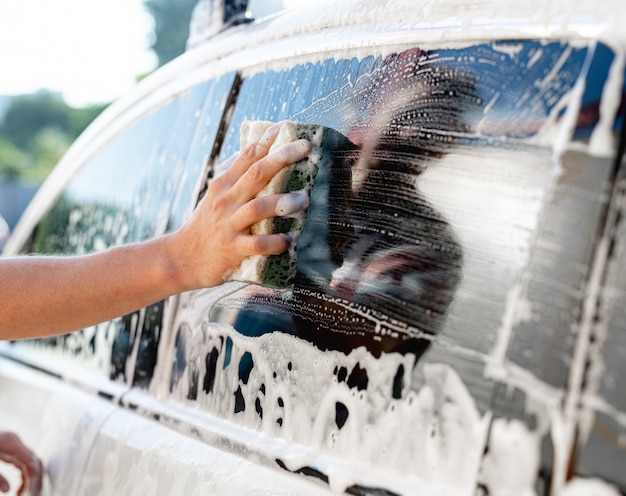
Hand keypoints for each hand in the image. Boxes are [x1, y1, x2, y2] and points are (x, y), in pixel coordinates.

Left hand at [0, 432, 42, 495]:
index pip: (31, 463)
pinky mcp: (8, 446)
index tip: (31, 495)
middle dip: (35, 481)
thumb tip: (7, 490)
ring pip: (30, 462)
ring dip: (30, 480)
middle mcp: (15, 440)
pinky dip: (23, 476)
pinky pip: (22, 462)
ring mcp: (13, 442)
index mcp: (10, 442)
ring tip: (24, 495)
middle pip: (35, 461)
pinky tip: (17, 489)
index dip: (34, 481)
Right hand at [168, 122, 311, 289]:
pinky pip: (258, 244)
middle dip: (282, 157)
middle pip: (257, 173)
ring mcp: (228, 224)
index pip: (246, 157)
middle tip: (306, 148)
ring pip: (259, 207)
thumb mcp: (217, 199)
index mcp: (223, 185)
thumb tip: (264, 163)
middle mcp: (225, 201)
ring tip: (305, 200)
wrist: (182, 259)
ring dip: (284, 202)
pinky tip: (289, 240)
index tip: (285, 127)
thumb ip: (238, 183)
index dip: (266, 141)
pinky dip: (275, 241)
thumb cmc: (207, 227)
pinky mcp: (232, 249)